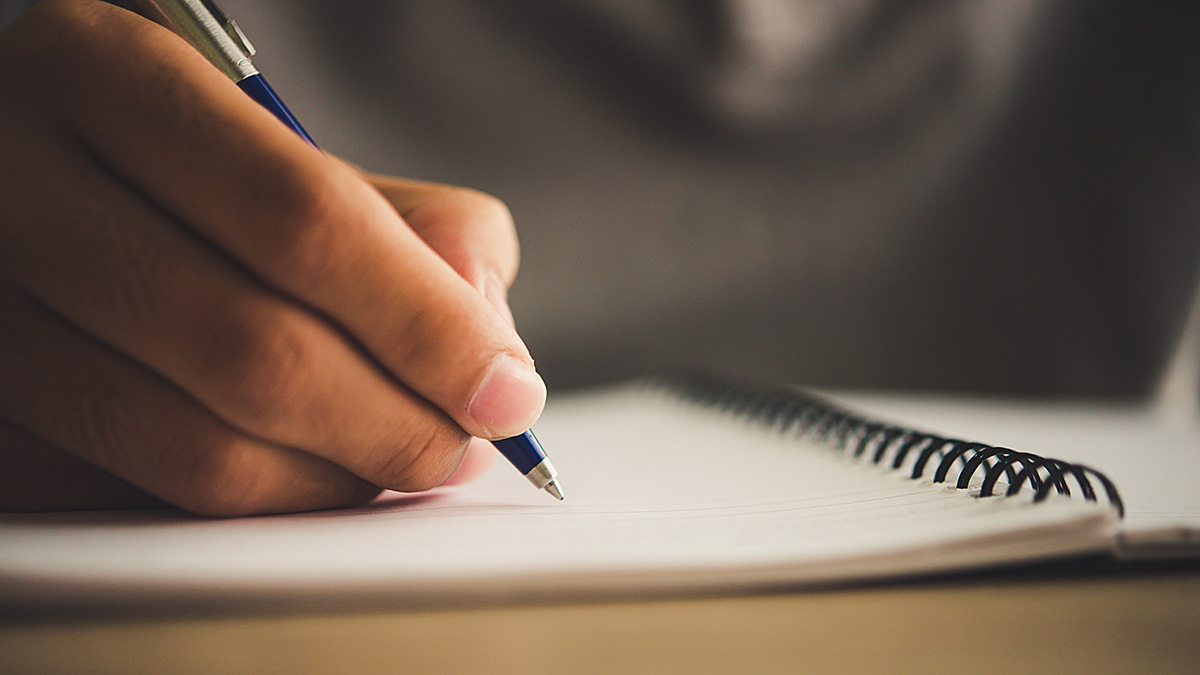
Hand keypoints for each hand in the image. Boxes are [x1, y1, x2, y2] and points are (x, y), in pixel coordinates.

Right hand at [0, 0, 543, 514]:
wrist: (18, 175)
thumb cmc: (180, 163)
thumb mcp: (289, 142)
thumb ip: (413, 224)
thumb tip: (490, 346)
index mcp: (107, 74)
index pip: (304, 222)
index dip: (426, 324)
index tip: (508, 391)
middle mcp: (16, 183)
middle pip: (255, 351)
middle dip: (397, 422)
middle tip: (467, 445)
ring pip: (199, 449)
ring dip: (338, 479)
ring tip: (405, 458)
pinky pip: (152, 495)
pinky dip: (266, 501)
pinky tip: (316, 470)